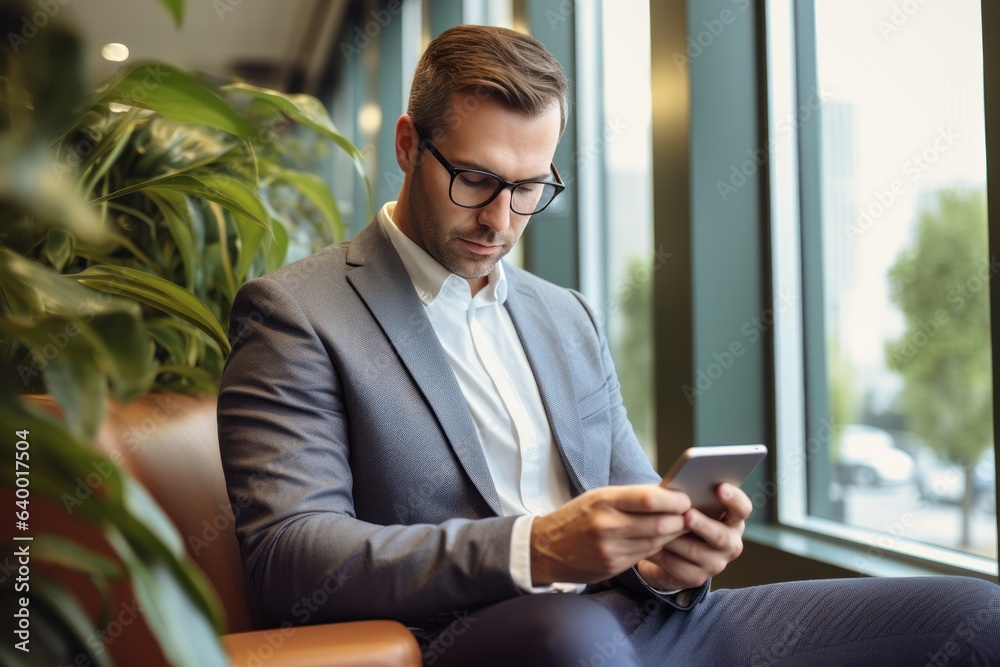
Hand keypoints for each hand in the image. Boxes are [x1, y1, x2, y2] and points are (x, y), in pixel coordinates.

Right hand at [530, 485, 691, 585]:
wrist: (544, 548)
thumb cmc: (575, 517)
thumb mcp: (597, 498)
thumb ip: (630, 497)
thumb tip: (667, 495)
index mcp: (603, 501)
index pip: (650, 499)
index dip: (674, 500)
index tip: (685, 498)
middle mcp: (607, 525)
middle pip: (659, 523)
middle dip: (680, 519)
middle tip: (691, 514)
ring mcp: (610, 549)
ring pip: (656, 541)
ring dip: (673, 534)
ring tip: (681, 525)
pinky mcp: (612, 566)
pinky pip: (645, 555)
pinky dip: (658, 547)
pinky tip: (662, 540)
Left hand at [635, 483, 751, 590]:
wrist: (672, 553)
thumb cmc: (683, 518)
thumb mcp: (690, 506)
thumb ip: (692, 497)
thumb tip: (679, 486)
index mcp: (733, 520)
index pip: (742, 509)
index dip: (734, 499)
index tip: (720, 487)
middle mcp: (731, 543)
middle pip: (721, 535)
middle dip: (702, 524)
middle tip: (687, 515)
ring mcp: (716, 563)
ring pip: (695, 551)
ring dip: (674, 538)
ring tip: (657, 526)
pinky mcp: (697, 578)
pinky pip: (677, 566)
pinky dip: (661, 554)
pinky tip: (648, 545)